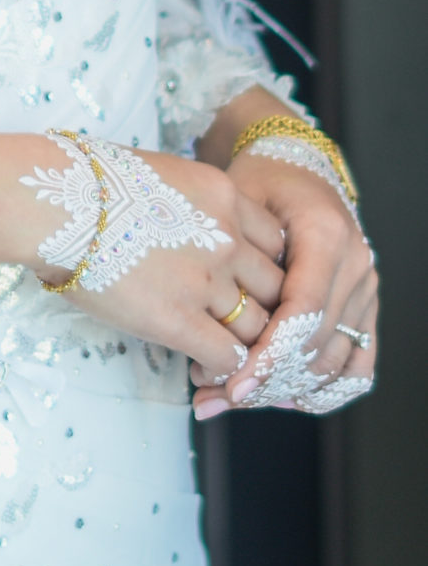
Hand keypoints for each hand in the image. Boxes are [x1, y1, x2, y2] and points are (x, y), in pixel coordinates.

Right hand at [53, 149, 286, 381]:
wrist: (52, 202)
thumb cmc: (84, 183)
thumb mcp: (156, 174)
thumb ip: (188, 203)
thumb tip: (181, 226)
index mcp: (222, 194)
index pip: (275, 241)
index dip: (262, 266)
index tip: (246, 281)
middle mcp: (226, 236)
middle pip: (275, 285)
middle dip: (262, 306)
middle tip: (243, 322)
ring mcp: (206, 279)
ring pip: (258, 325)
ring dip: (247, 343)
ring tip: (228, 353)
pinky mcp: (178, 319)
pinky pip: (228, 355)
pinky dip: (224, 367)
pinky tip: (206, 367)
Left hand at [191, 149, 376, 417]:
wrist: (295, 167)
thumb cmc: (259, 182)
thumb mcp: (235, 201)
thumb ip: (226, 256)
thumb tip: (199, 323)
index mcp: (326, 235)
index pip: (302, 310)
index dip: (269, 353)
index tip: (234, 382)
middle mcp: (356, 264)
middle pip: (317, 344)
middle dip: (268, 378)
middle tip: (219, 396)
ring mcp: (366, 288)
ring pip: (335, 362)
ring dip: (287, 389)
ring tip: (235, 398)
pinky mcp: (366, 307)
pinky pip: (359, 363)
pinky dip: (325, 389)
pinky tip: (284, 398)